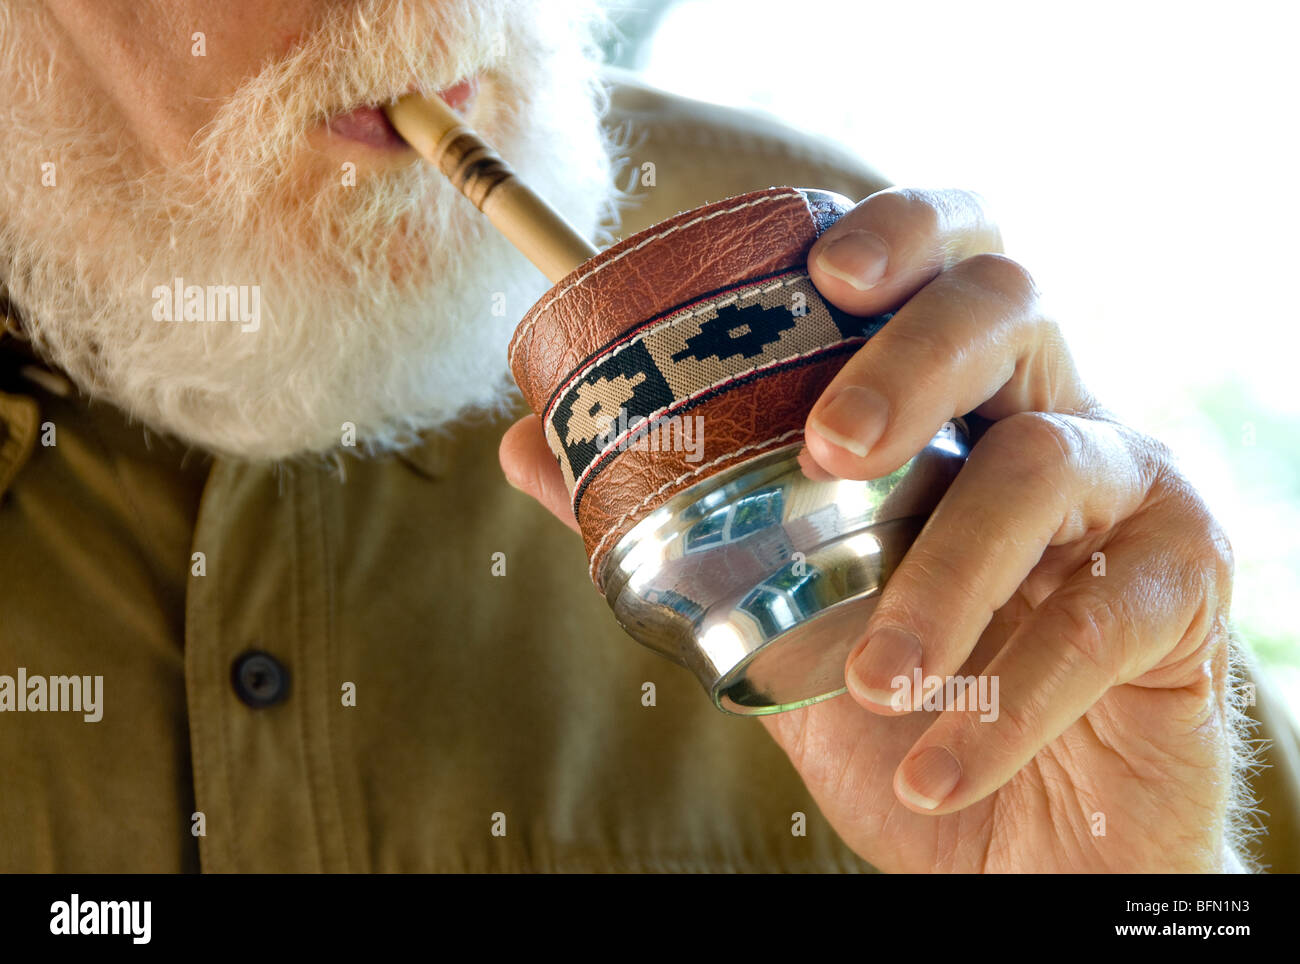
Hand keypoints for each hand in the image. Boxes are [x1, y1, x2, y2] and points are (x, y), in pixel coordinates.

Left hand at [501, 187, 1241, 872]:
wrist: (1016, 846)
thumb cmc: (901, 710)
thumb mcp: (770, 611)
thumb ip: (670, 523)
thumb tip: (529, 441)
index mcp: (958, 403)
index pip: (946, 264)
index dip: (900, 233)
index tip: (822, 268)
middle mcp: (1052, 416)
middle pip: (1010, 304)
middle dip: (913, 357)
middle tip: (829, 450)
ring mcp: (1132, 494)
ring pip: (1047, 463)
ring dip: (942, 574)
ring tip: (872, 678)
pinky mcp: (1184, 592)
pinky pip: (1105, 617)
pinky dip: (1007, 698)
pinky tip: (936, 766)